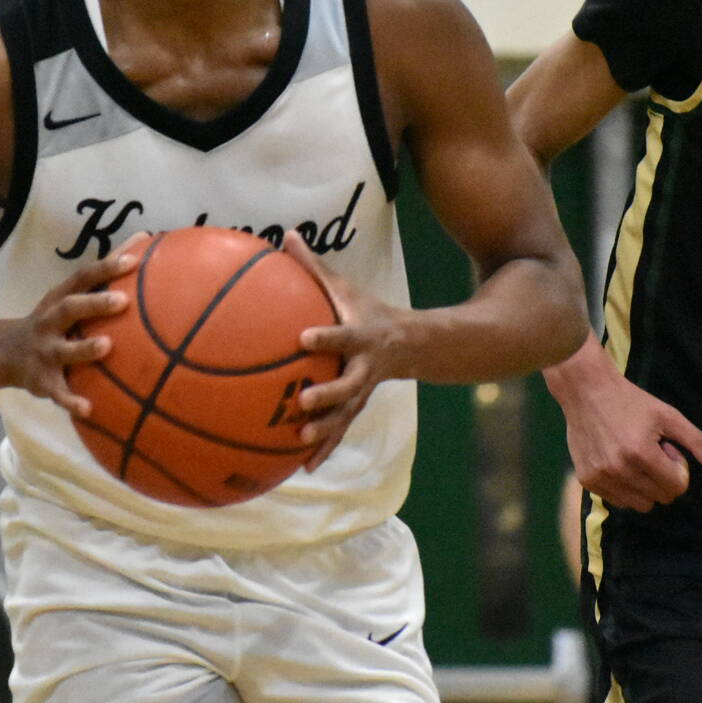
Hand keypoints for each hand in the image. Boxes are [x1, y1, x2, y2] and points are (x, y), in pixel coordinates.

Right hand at [12, 238, 142, 418]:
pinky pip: (58, 392)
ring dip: (84, 349)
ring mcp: (44, 352)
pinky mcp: (42, 381)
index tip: (134, 259)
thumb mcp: (70, 297)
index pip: (83, 278)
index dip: (106, 267)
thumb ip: (104, 275)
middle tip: (123, 301)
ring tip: (107, 347)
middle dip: (94, 304)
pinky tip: (89, 409)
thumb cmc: (55, 320)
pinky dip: (71, 400)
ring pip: (64, 351)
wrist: (6, 353)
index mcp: (59, 299)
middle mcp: (49, 322)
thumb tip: (146, 240)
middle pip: (70, 308)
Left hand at [280, 230, 408, 470]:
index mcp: (362, 336)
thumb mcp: (347, 287)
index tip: (303, 338)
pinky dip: (324, 449)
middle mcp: (365, 367)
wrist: (414, 344)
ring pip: (345, 414)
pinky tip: (303, 468)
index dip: (326, 337)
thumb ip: (315, 267)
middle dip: (328, 395)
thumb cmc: (368, 312)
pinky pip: (340, 430)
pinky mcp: (358, 407)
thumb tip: (287, 234)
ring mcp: (364, 390)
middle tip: (304, 401)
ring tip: (300, 442)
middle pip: (349, 384)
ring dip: (325, 431)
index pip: (343, 335)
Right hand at [545, 348, 701, 513]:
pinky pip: (618, 502)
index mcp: (641, 454)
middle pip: (661, 498)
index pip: (677, 487)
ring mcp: (601, 477)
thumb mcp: (668, 415)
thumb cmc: (631, 401)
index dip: (678, 468)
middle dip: (662, 478)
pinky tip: (618, 463)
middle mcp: (619, 470)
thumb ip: (697, 442)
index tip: (666, 449)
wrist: (585, 390)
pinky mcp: (587, 481)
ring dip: (644, 487)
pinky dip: (625, 488)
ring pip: (640, 505)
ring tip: (634, 459)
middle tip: (650, 452)